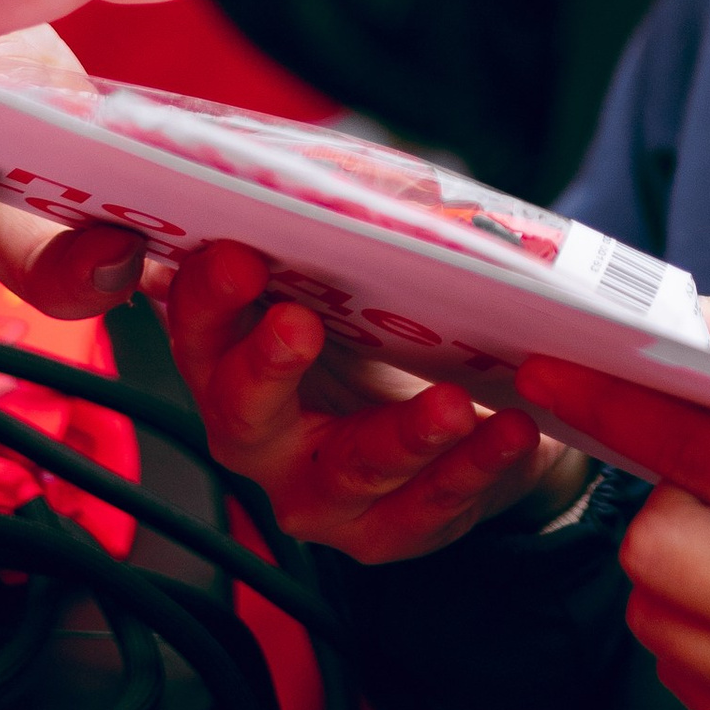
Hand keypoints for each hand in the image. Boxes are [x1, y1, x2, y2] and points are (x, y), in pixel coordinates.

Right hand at [165, 239, 583, 556]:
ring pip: (349, 471)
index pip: (198, 330)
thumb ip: (339, 220)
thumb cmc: (385, 324)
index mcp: (232, 360)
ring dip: (401, 434)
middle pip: (241, 412)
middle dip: (266, 366)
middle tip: (298, 323)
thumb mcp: (357, 268)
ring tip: (451, 404)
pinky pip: (427, 508)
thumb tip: (345, 178)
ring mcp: (317, 493)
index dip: (207, 296)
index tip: (236, 254)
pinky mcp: (384, 531)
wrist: (463, 407)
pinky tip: (511, 432)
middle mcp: (259, 435)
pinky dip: (473, 469)